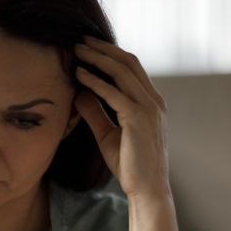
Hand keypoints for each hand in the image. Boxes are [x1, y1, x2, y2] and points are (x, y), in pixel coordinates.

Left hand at [74, 37, 171, 200]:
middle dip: (103, 49)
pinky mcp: (138, 119)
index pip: (132, 68)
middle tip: (81, 41)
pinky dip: (95, 82)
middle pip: (128, 62)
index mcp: (151, 102)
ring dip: (98, 59)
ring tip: (77, 52)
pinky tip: (80, 76)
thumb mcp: (108, 134)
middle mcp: (153, 101)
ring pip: (122, 72)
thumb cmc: (131, 165)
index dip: (110, 54)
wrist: (147, 189)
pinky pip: (114, 93)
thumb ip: (96, 112)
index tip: (89, 48)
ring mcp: (149, 108)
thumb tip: (80, 93)